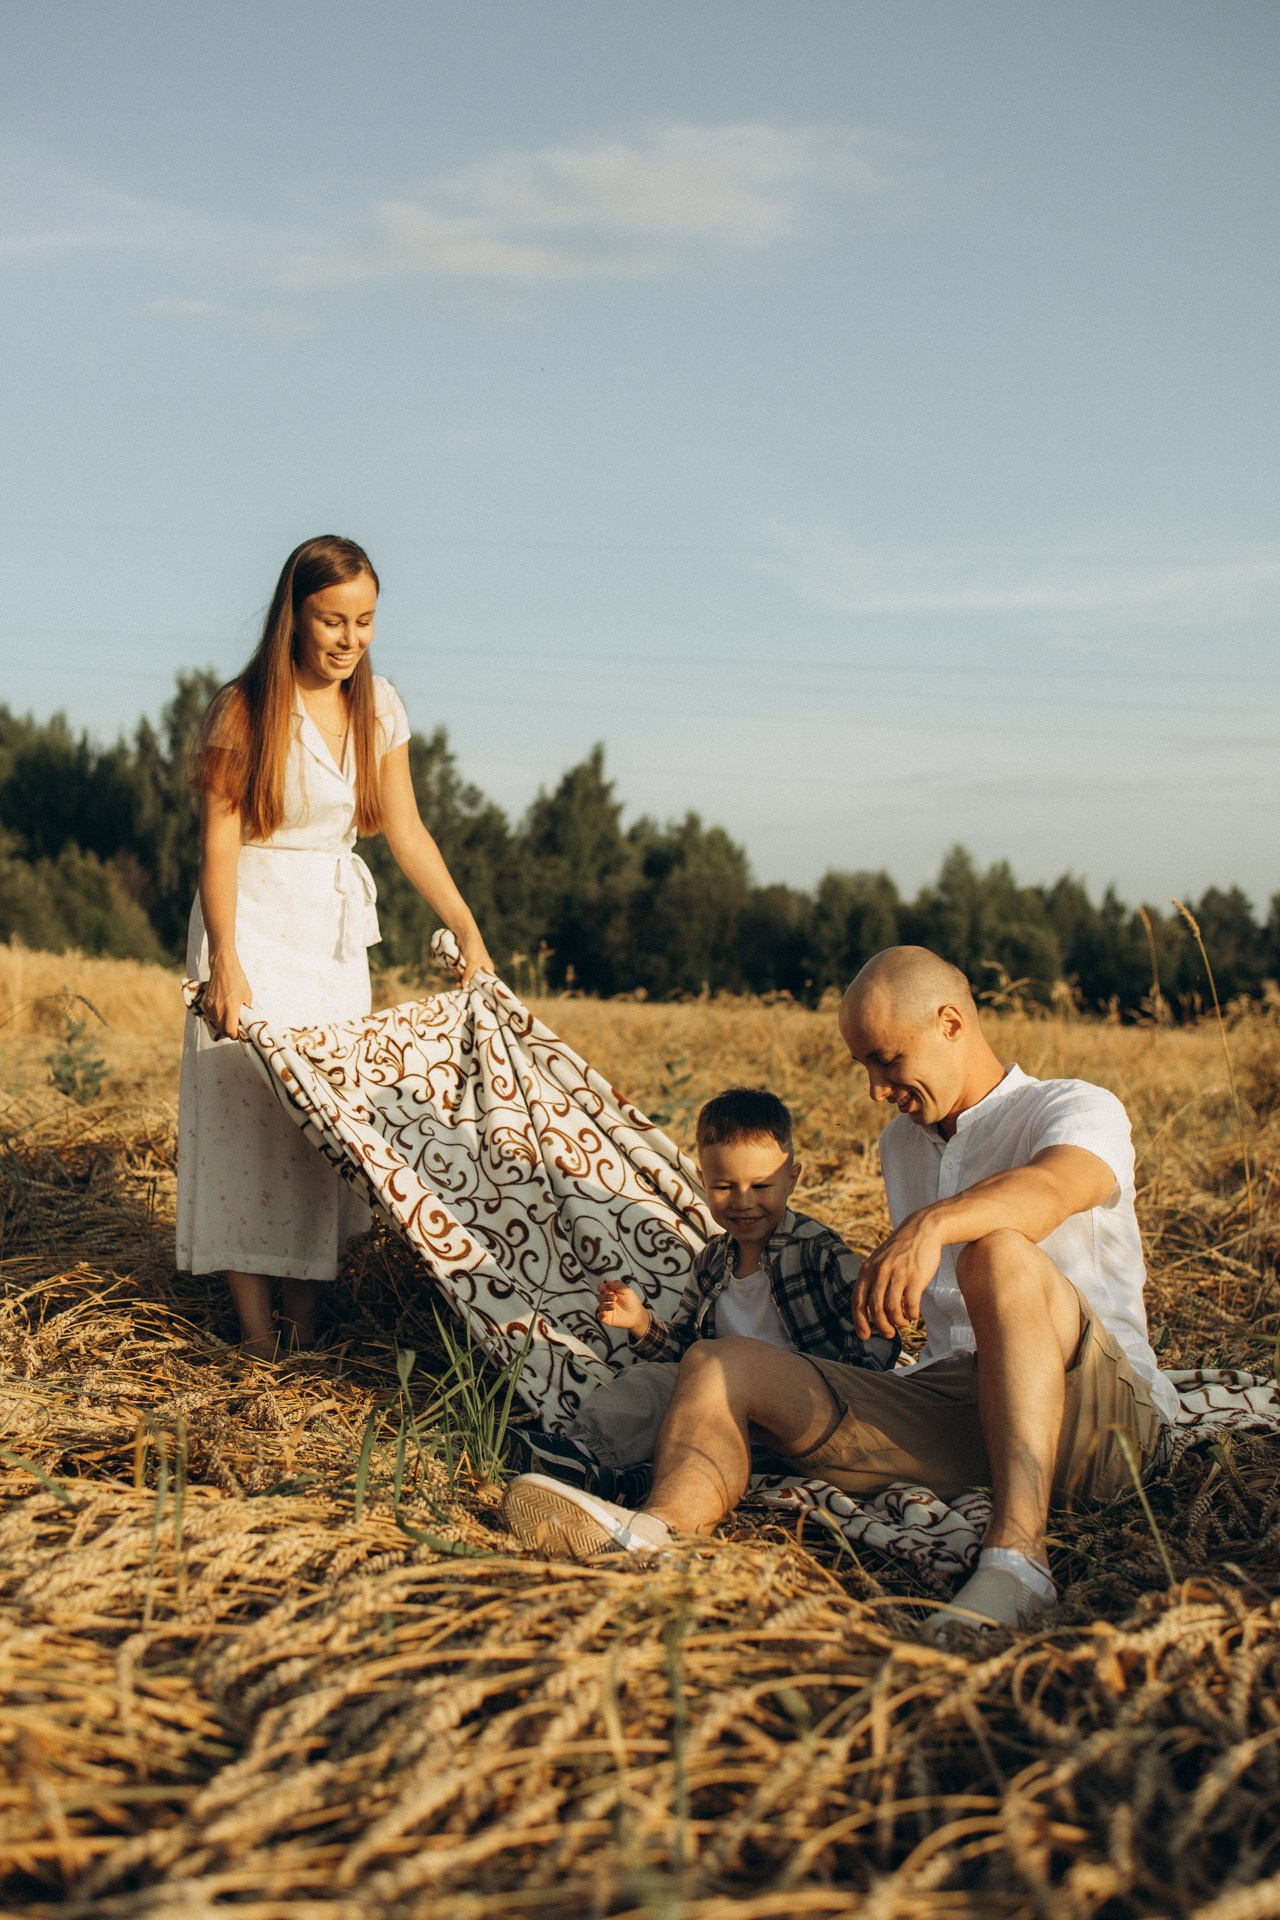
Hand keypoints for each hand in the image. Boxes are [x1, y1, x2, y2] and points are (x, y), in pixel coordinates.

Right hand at [203, 951, 252, 1039]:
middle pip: (221, 1031)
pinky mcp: (204, 1002)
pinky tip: (220, 1007)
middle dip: (227, 1032)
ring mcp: (210, 1006)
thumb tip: (245, 1020)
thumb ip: (245, 1010)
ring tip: (227, 1015)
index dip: (234, 1035)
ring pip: (214, 1023)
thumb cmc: (238, 981)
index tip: (238, 1033)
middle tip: (233, 1027)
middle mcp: (218, 1010)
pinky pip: (209, 1014)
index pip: (229, 1031)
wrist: (223, 968)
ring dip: (220, 1023)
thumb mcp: (247, 995)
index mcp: (231, 1009)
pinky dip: (214, 1015)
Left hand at [451, 923, 494, 989]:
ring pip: (466, 978)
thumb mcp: (471, 963)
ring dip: (460, 977)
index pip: (484, 983)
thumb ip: (468, 975)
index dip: (476, 988)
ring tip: (455, 972)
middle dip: (465, 983)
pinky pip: (462, 973)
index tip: (468, 993)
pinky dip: (458, 973)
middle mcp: (482, 969)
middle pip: (474, 981)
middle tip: (458, 984)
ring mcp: (473, 967)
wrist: (464, 934)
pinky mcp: (466, 964)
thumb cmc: (473, 948)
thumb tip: (464, 987)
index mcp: (488, 970)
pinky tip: (454, 970)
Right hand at [597, 1281, 649, 1334]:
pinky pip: (600, 1316)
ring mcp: (606, 1309)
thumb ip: (618, 1285)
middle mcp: (607, 1300)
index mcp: (610, 1292)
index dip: (601, 1287)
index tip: (606, 1287)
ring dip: (605, 1306)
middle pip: (600, 1297)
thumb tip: (608, 1282)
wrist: (637, 1314)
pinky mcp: (607, 1318)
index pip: (601, 1288)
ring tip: (614, 1306)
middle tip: (615, 1298)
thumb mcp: (627, 1290)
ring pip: (600, 1307)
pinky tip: (606, 1313)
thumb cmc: (632, 1301)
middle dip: (606, 1297)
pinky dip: (601, 1315)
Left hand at [853, 1211, 943, 1338]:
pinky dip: (912, 1314)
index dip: (860, 1321)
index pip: (858, 1301)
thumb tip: (869, 1310)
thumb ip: (872, 1281)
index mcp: (868, 1270)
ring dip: (898, 1322)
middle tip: (889, 1333)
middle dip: (881, 1326)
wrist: (922, 1230)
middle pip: (875, 1309)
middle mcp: (880, 1272)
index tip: (864, 1336)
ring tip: (903, 1322)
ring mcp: (898, 1274)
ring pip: (892, 1309)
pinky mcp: (915, 1277)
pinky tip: (914, 1315)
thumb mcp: (879, 1261)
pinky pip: (911, 1304)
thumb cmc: (901, 1251)